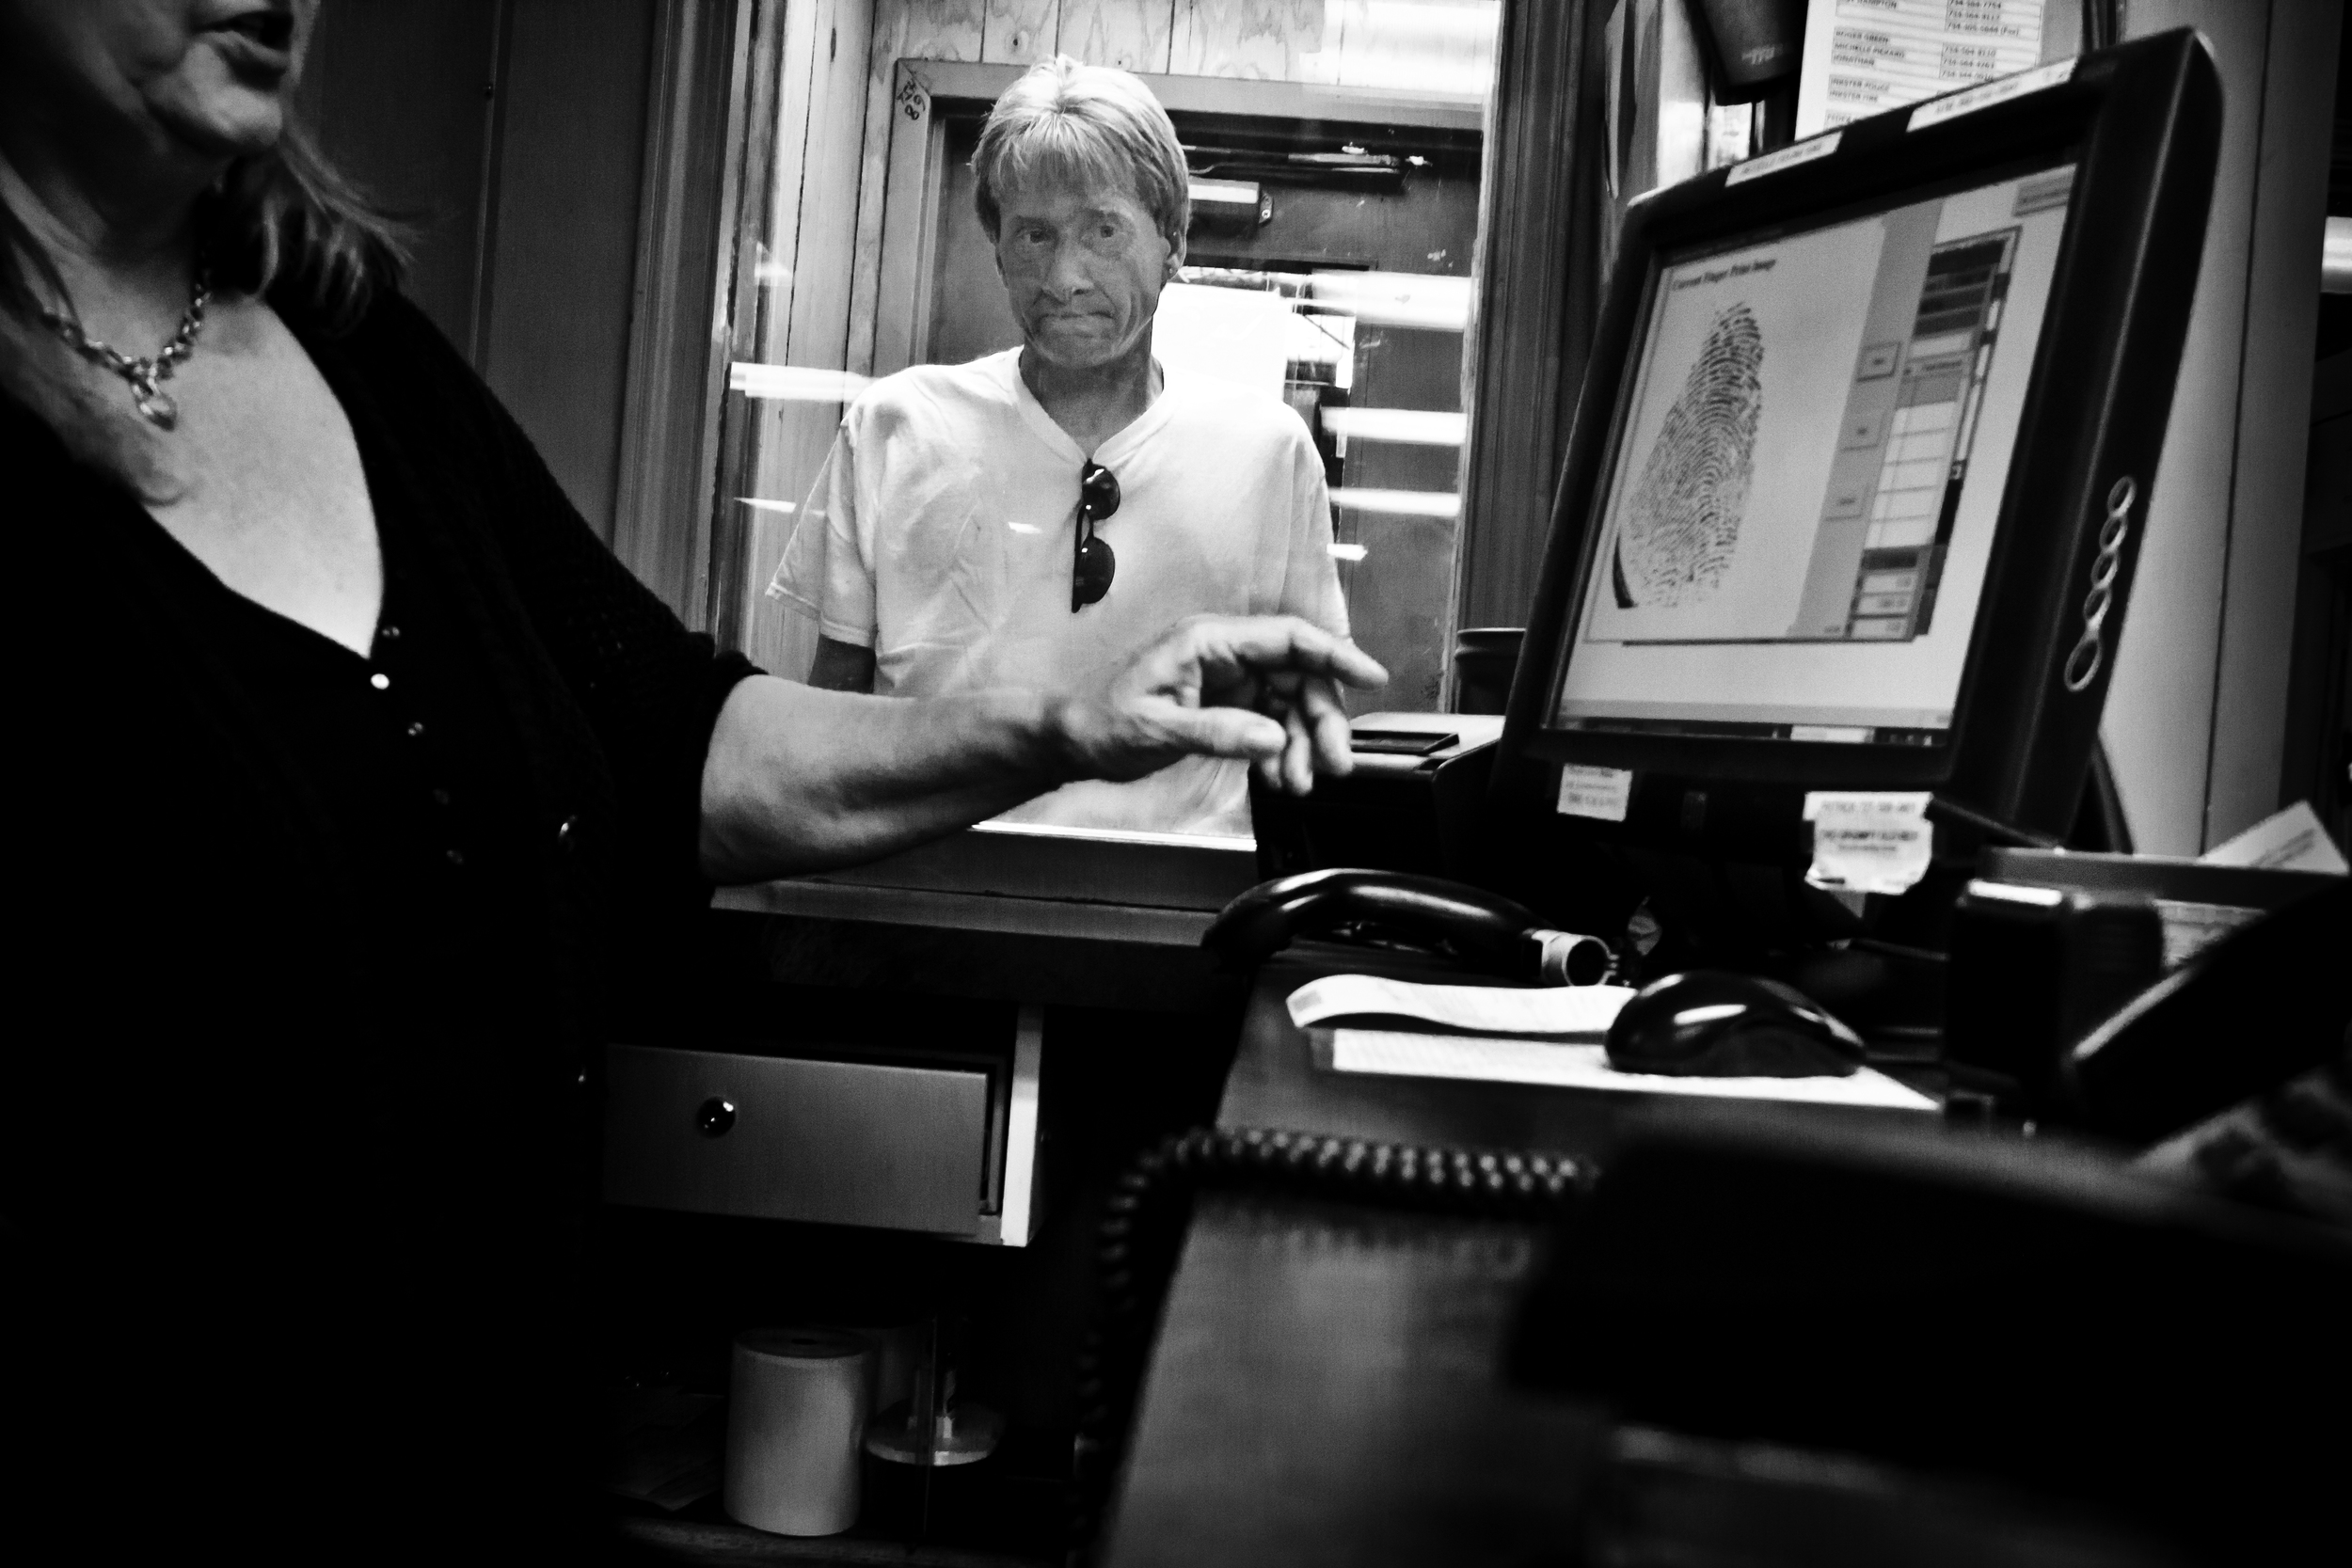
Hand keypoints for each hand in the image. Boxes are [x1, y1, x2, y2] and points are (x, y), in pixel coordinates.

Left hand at [1050, 615, 1387, 793]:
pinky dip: (1281, 751)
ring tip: (1298, 782)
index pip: (1289, 638)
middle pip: (1300, 676)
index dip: (1337, 654)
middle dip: (1323, 720)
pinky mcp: (1225, 704)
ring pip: (1290, 703)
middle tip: (1332, 763)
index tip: (1372, 676)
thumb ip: (1219, 731)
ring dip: (1303, 744)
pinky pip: (1271, 722)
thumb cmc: (1102, 721)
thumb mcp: (1159, 729)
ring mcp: (1227, 678)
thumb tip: (1272, 738)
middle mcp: (1224, 653)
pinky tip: (1276, 775)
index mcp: (1209, 641)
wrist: (1074, 739)